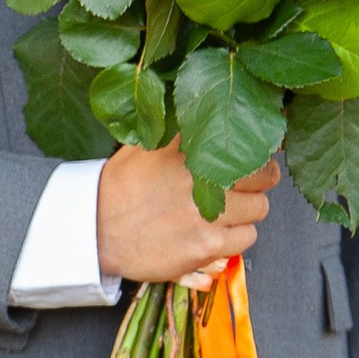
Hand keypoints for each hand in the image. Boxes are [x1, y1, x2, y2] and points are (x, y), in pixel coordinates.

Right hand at [97, 144, 278, 289]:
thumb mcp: (146, 144)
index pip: (246, 139)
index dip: (258, 148)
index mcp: (188, 145)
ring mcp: (206, 211)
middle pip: (263, 174)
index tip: (258, 153)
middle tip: (248, 185)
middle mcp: (200, 174)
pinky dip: (236, 237)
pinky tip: (216, 233)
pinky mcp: (207, 243)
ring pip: (259, 208)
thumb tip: (217, 113)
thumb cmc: (120, 188)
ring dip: (247, 211)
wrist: (95, 230)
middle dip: (260, 180)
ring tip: (226, 212)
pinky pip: (247, 238)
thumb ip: (180, 130)